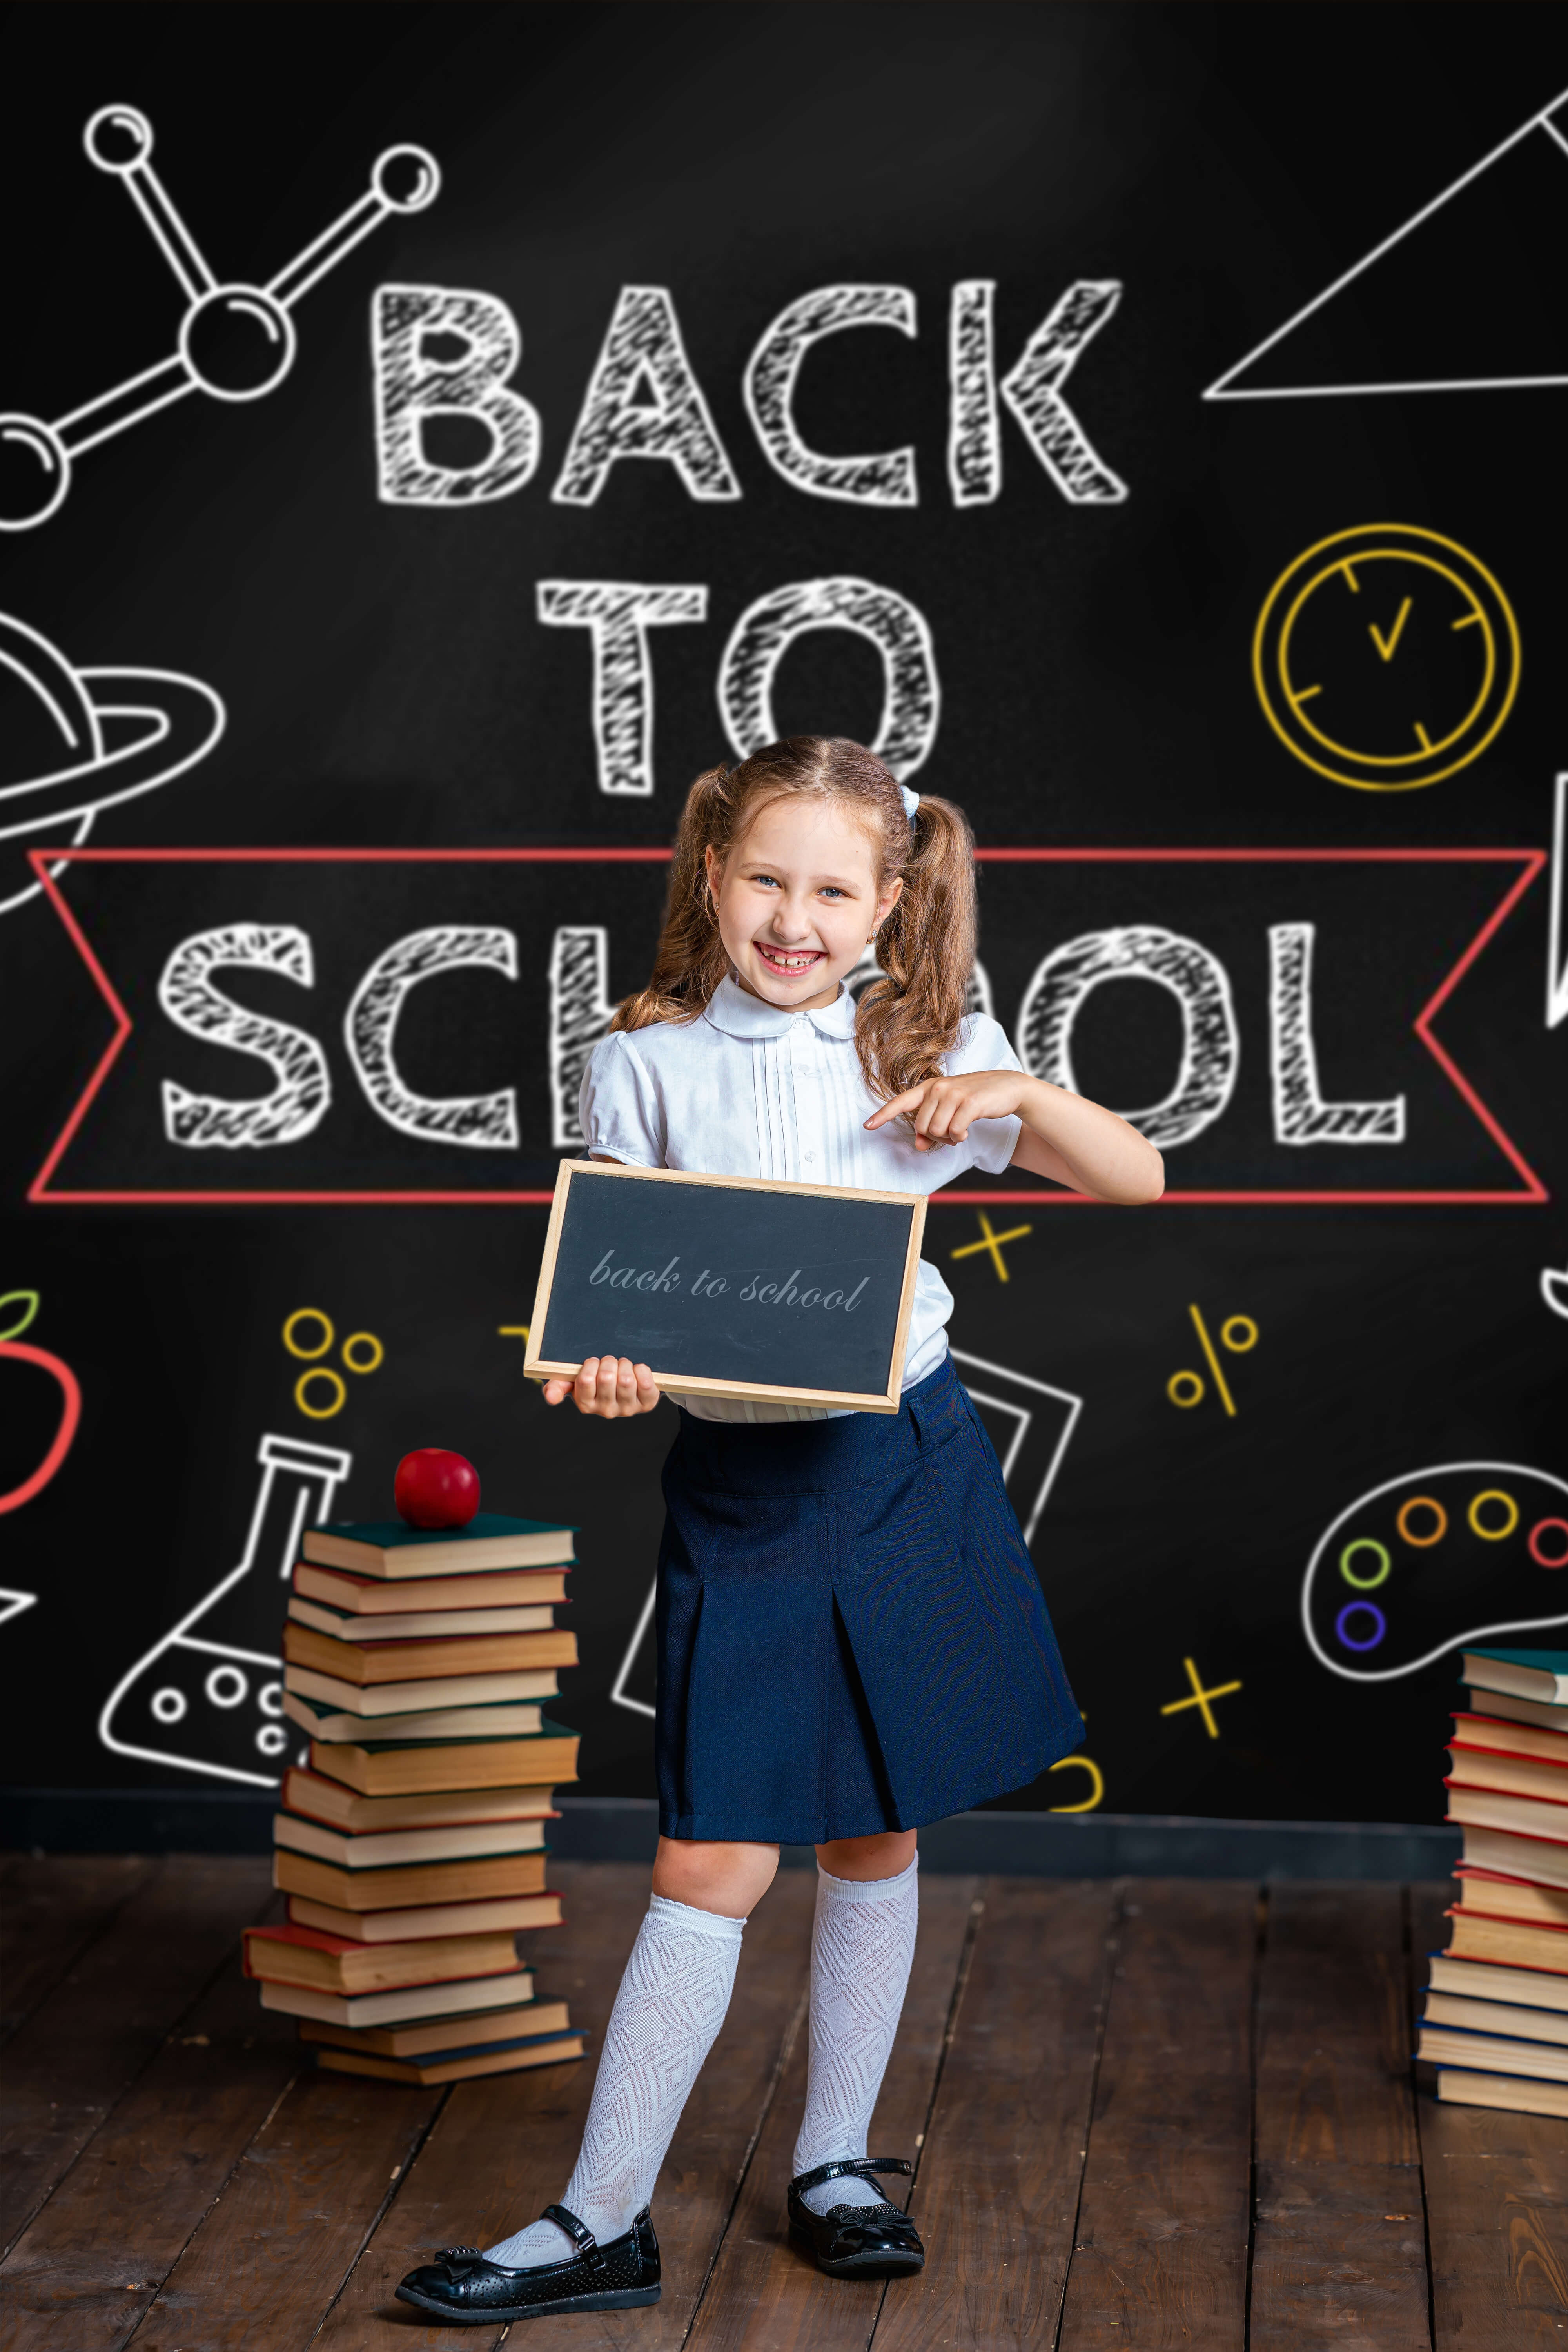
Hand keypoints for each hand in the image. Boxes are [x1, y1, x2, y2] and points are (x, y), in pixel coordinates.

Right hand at [543, 1355, 660, 1416]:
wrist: (623, 1384)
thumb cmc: (594, 1380)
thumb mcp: (573, 1382)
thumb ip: (558, 1386)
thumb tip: (551, 1398)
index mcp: (585, 1405)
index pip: (585, 1380)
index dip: (591, 1364)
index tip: (593, 1362)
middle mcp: (606, 1411)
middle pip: (607, 1378)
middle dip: (608, 1361)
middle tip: (609, 1362)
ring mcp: (627, 1409)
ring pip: (626, 1380)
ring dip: (624, 1364)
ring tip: (622, 1365)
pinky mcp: (646, 1404)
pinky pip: (646, 1384)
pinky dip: (641, 1370)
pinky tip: (636, 1370)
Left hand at [865, 1068, 1025, 1151]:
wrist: (1007, 1087)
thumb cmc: (974, 1100)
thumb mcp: (950, 1111)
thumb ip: (932, 1127)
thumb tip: (918, 1145)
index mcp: (929, 1087)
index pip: (901, 1102)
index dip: (883, 1115)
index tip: (867, 1126)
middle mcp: (938, 1087)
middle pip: (921, 1127)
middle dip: (935, 1137)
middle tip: (950, 1134)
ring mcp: (953, 1093)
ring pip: (936, 1131)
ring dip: (948, 1138)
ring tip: (960, 1131)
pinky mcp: (969, 1102)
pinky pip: (954, 1131)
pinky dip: (960, 1137)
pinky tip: (967, 1131)